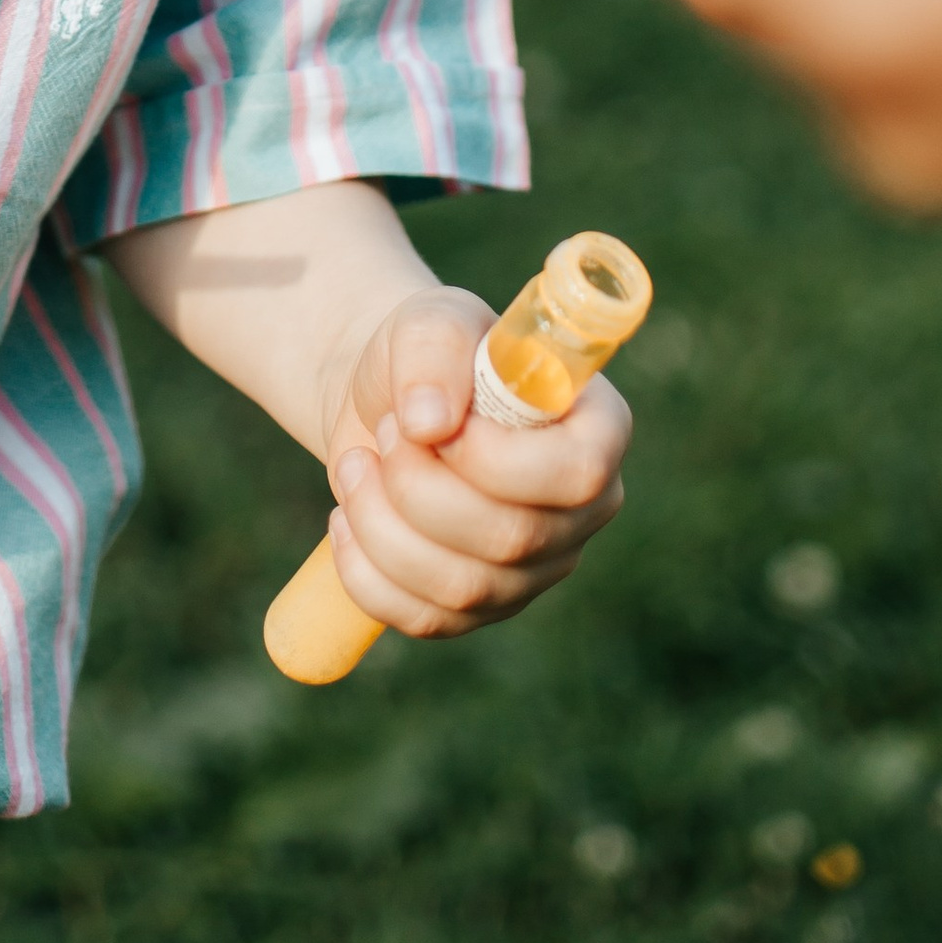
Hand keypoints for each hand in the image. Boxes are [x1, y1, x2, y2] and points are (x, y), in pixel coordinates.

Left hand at [319, 283, 628, 637]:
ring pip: (462, 589)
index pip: (579, 475)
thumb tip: (429, 422)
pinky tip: (346, 517)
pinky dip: (365, 572)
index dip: (496, 460)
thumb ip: (434, 353)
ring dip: (383, 522)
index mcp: (595, 430)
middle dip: (420, 486)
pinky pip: (425, 620)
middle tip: (387, 429)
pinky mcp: (480, 607)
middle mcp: (580, 512)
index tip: (436, 422)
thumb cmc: (427, 356)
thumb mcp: (429, 322)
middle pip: (511, 539)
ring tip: (359, 462)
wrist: (386, 401)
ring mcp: (533, 569)